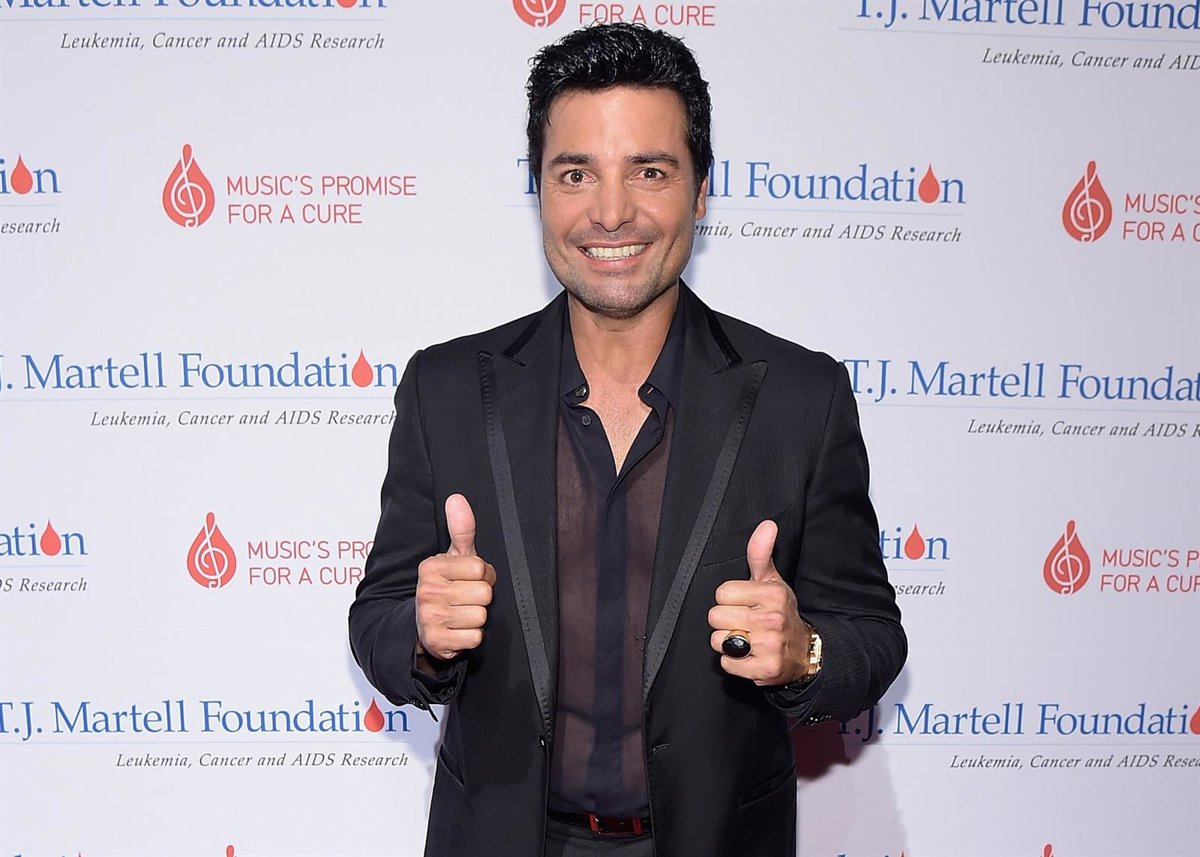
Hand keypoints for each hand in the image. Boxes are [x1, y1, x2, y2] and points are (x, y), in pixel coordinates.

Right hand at [415, 494, 496, 661]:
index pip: (481, 569)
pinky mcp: (436, 642)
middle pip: (484, 593)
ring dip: (476, 618)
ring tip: (462, 613)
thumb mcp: (455, 557)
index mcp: (432, 567)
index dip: (484, 575)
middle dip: (481, 597)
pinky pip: (475, 638)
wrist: (426, 626)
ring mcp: (429, 617)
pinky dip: (471, 636)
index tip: (471, 579)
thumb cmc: (448, 586)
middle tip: (468, 598)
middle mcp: (427, 591)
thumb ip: (461, 529)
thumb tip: (457, 499)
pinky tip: (459, 630)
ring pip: (480, 616)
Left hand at [708, 520, 812, 685]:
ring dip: (728, 642)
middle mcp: (772, 619)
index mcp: (772, 594)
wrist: (803, 651)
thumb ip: (761, 553)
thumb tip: (767, 525)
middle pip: (715, 616)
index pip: (722, 593)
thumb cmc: (780, 611)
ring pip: (719, 641)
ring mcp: (769, 646)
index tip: (744, 603)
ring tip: (746, 638)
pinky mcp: (765, 669)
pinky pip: (727, 663)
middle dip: (725, 620)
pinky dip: (734, 662)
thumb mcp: (772, 581)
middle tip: (743, 621)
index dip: (729, 598)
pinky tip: (749, 655)